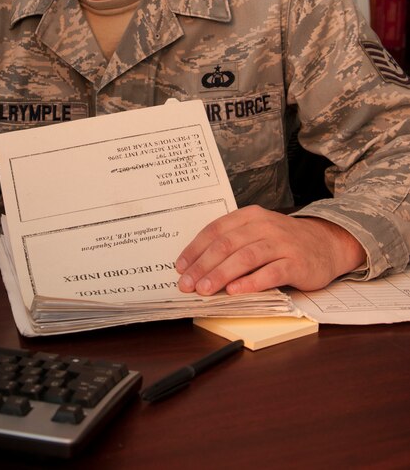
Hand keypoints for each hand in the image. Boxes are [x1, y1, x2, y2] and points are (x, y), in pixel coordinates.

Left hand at [175, 205, 365, 294]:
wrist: (327, 243)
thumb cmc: (284, 241)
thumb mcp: (258, 232)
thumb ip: (234, 243)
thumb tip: (199, 266)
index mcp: (250, 216)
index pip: (215, 230)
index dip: (195, 249)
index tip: (180, 267)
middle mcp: (264, 226)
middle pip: (227, 245)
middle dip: (203, 266)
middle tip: (187, 284)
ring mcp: (282, 244)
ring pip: (245, 257)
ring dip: (221, 274)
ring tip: (205, 290)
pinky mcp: (296, 263)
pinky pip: (270, 272)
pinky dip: (250, 282)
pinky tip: (235, 291)